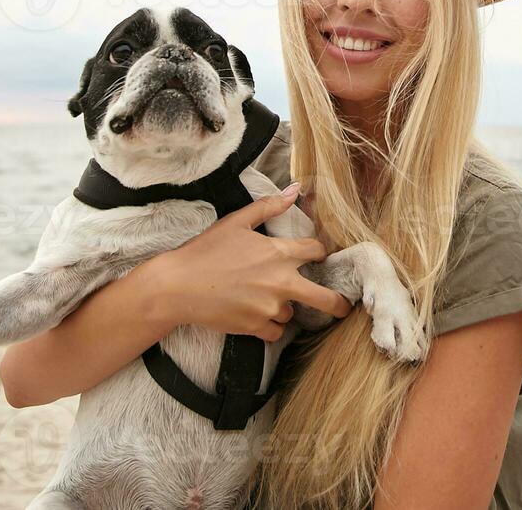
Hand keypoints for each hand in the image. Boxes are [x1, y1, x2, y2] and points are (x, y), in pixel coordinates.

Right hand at [146, 184, 352, 342]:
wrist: (178, 286)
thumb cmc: (206, 250)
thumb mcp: (236, 221)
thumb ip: (269, 206)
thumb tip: (295, 190)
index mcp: (279, 253)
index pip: (316, 252)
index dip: (319, 253)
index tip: (318, 258)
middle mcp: (280, 282)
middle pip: (324, 298)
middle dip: (337, 304)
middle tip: (343, 309)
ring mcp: (269, 307)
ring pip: (291, 314)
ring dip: (282, 308)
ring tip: (260, 299)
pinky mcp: (256, 327)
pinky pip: (274, 332)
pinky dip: (268, 327)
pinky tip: (253, 315)